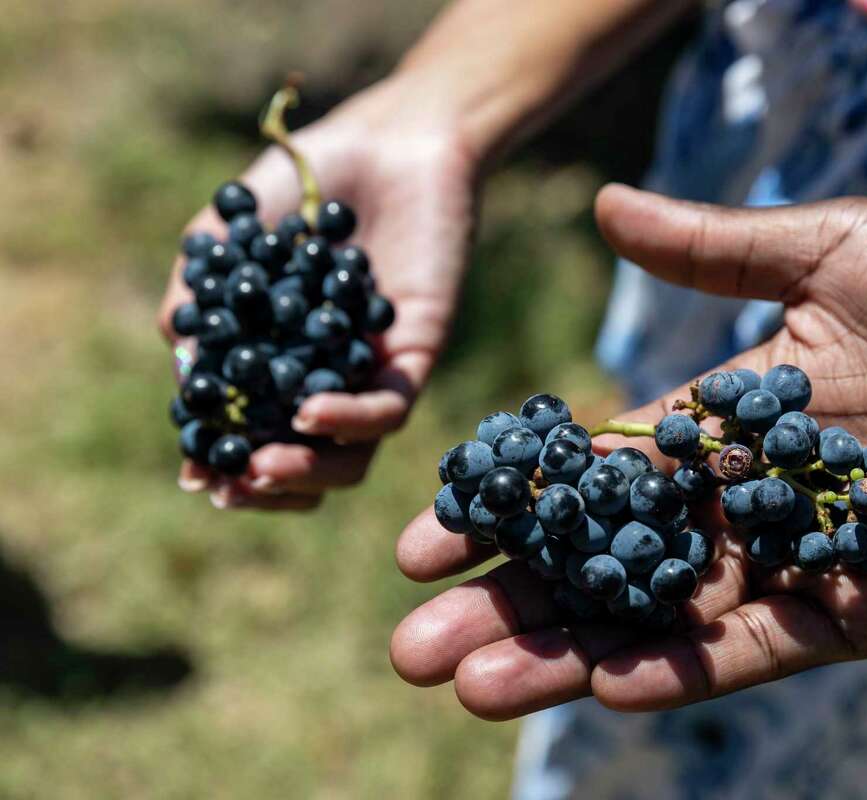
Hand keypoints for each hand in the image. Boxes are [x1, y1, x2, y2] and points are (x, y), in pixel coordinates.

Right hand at [159, 79, 479, 509]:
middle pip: (305, 461)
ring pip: (352, 453)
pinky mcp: (414, 355)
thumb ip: (199, 295)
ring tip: (265, 465)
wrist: (389, 142)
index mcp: (278, 361)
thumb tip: (180, 366)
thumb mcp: (232, 235)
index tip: (196, 477)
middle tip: (230, 487)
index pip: (251, 432)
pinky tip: (310, 411)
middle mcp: (327, 377)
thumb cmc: (304, 182)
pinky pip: (388, 407)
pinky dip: (348, 417)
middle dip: (266, 485)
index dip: (224, 461)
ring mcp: (371, 372)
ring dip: (308, 470)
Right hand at [387, 185, 866, 718]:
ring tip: (467, 683)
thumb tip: (601, 205)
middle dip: (511, 601)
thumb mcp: (826, 248)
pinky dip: (674, 668)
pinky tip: (596, 686)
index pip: (591, 475)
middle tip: (410, 643)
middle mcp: (739, 504)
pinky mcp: (850, 611)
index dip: (511, 505)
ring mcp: (790, 564)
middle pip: (603, 563)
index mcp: (722, 424)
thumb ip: (710, 251)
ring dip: (565, 653)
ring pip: (656, 619)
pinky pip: (748, 649)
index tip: (427, 532)